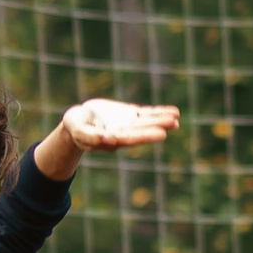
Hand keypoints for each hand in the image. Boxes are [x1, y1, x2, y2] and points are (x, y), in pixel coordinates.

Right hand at [45, 97, 180, 174]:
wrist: (79, 120)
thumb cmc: (75, 126)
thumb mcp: (77, 129)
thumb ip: (89, 135)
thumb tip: (106, 138)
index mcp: (111, 139)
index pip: (130, 138)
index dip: (145, 135)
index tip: (161, 134)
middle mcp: (124, 134)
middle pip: (143, 130)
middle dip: (158, 126)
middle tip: (174, 123)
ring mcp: (129, 124)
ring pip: (148, 121)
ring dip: (162, 119)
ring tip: (177, 117)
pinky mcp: (131, 115)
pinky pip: (148, 113)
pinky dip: (160, 112)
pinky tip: (174, 113)